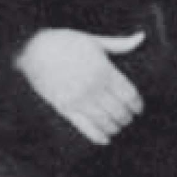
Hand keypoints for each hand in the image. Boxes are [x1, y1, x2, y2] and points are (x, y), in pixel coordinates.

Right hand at [13, 28, 144, 145]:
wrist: (34, 49)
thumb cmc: (67, 42)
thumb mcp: (95, 41)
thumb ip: (120, 44)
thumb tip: (142, 36)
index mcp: (104, 70)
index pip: (129, 95)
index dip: (137, 105)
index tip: (139, 109)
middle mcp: (94, 86)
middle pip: (119, 111)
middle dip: (127, 118)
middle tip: (129, 119)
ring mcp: (79, 99)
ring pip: (105, 121)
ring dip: (115, 127)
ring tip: (118, 127)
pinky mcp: (64, 107)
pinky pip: (85, 127)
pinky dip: (98, 136)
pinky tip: (105, 139)